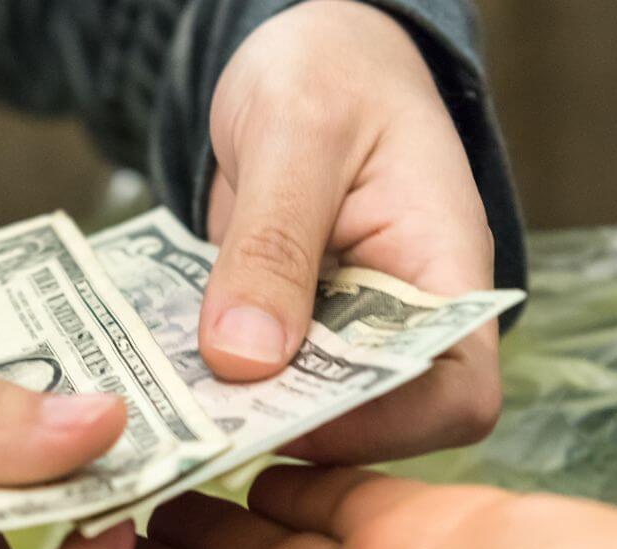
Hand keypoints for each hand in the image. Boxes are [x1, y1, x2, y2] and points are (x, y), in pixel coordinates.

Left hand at [202, 0, 499, 460]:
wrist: (296, 54)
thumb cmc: (328, 71)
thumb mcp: (299, 134)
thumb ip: (274, 241)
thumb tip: (246, 358)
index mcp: (446, 272)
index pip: (456, 395)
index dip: (382, 424)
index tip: (287, 414)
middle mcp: (401, 317)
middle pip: (375, 419)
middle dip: (291, 426)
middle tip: (198, 416)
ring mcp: (340, 327)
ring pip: (305, 407)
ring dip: (239, 408)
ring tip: (167, 394)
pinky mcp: (286, 326)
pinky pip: (255, 372)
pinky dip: (213, 377)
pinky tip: (160, 368)